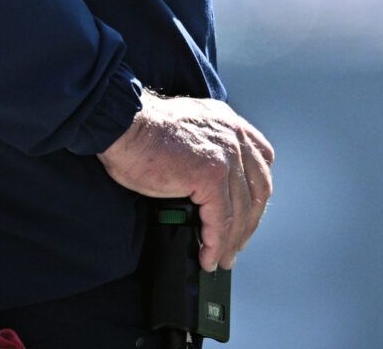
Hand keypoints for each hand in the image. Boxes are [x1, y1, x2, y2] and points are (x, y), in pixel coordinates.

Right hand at [97, 91, 273, 271]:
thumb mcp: (185, 130)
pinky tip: (207, 256)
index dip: (255, 193)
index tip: (247, 213)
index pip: (260, 161)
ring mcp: (225, 155)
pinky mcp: (211, 175)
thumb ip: (202, 147)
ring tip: (221, 259)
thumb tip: (201, 184)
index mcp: (228, 123)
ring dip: (232, 241)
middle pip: (258, 189)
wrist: (122, 123)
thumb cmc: (140, 129)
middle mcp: (233, 136)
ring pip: (241, 210)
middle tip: (235, 245)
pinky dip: (215, 243)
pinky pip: (220, 219)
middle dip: (249, 223)